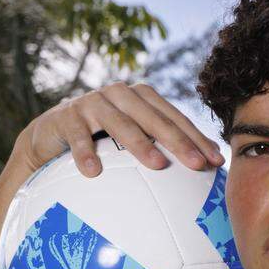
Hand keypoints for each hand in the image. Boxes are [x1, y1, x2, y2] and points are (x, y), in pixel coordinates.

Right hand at [11, 81, 224, 177]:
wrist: (51, 133)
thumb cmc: (100, 140)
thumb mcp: (130, 139)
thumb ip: (158, 148)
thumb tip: (200, 173)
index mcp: (141, 98)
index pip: (175, 118)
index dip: (197, 138)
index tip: (216, 162)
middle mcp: (120, 94)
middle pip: (154, 118)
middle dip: (178, 141)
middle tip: (197, 165)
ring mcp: (92, 102)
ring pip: (120, 123)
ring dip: (140, 144)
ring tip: (158, 165)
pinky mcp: (66, 116)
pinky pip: (78, 137)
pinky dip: (85, 153)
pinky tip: (93, 173)